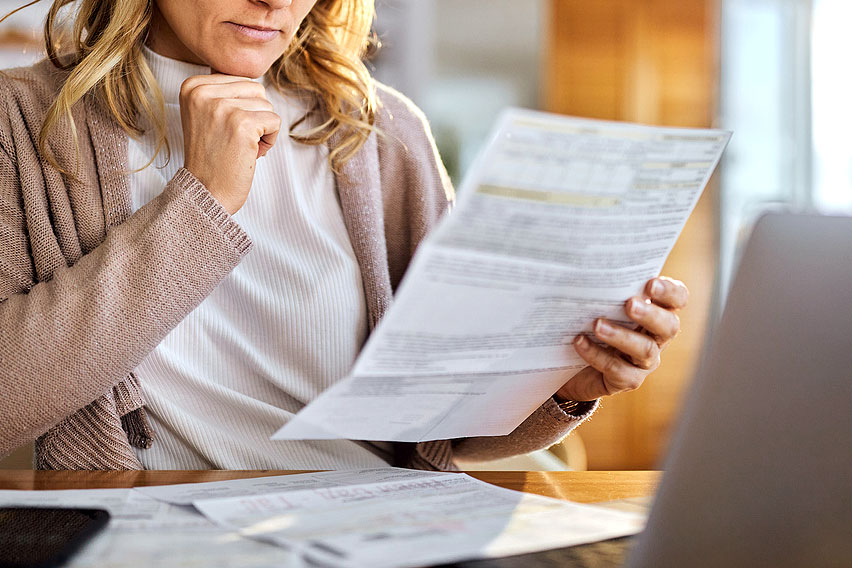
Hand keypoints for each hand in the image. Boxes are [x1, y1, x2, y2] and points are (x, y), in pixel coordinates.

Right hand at [179, 74, 280, 213]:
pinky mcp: (242, 123)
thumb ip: (224, 91)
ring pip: (266, 104)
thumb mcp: (206, 115)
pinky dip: (270, 140)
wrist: (205, 193)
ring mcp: (222, 106)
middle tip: (235, 140)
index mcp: (192, 86)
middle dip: (255, 116)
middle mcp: (203, 92)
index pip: (240, 79)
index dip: (242, 107)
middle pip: (256, 89)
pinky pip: (275, 121)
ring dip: (263, 129)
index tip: (224, 129)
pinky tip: (251, 153)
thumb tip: (252, 73)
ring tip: (241, 147)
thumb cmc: (213, 157)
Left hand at [555, 277, 688, 401]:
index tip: (650, 284)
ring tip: (597, 324)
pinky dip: (596, 355)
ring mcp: (644, 362)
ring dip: (621, 336)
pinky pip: (617, 369)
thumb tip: (586, 267)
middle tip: (630, 304)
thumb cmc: (591, 324)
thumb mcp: (600, 304)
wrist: (573, 365)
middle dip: (650, 314)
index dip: (670, 292)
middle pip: (668, 326)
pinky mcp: (626, 380)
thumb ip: (606, 289)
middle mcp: (657, 337)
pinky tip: (579, 341)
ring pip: (644, 350)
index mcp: (656, 312)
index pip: (677, 299)